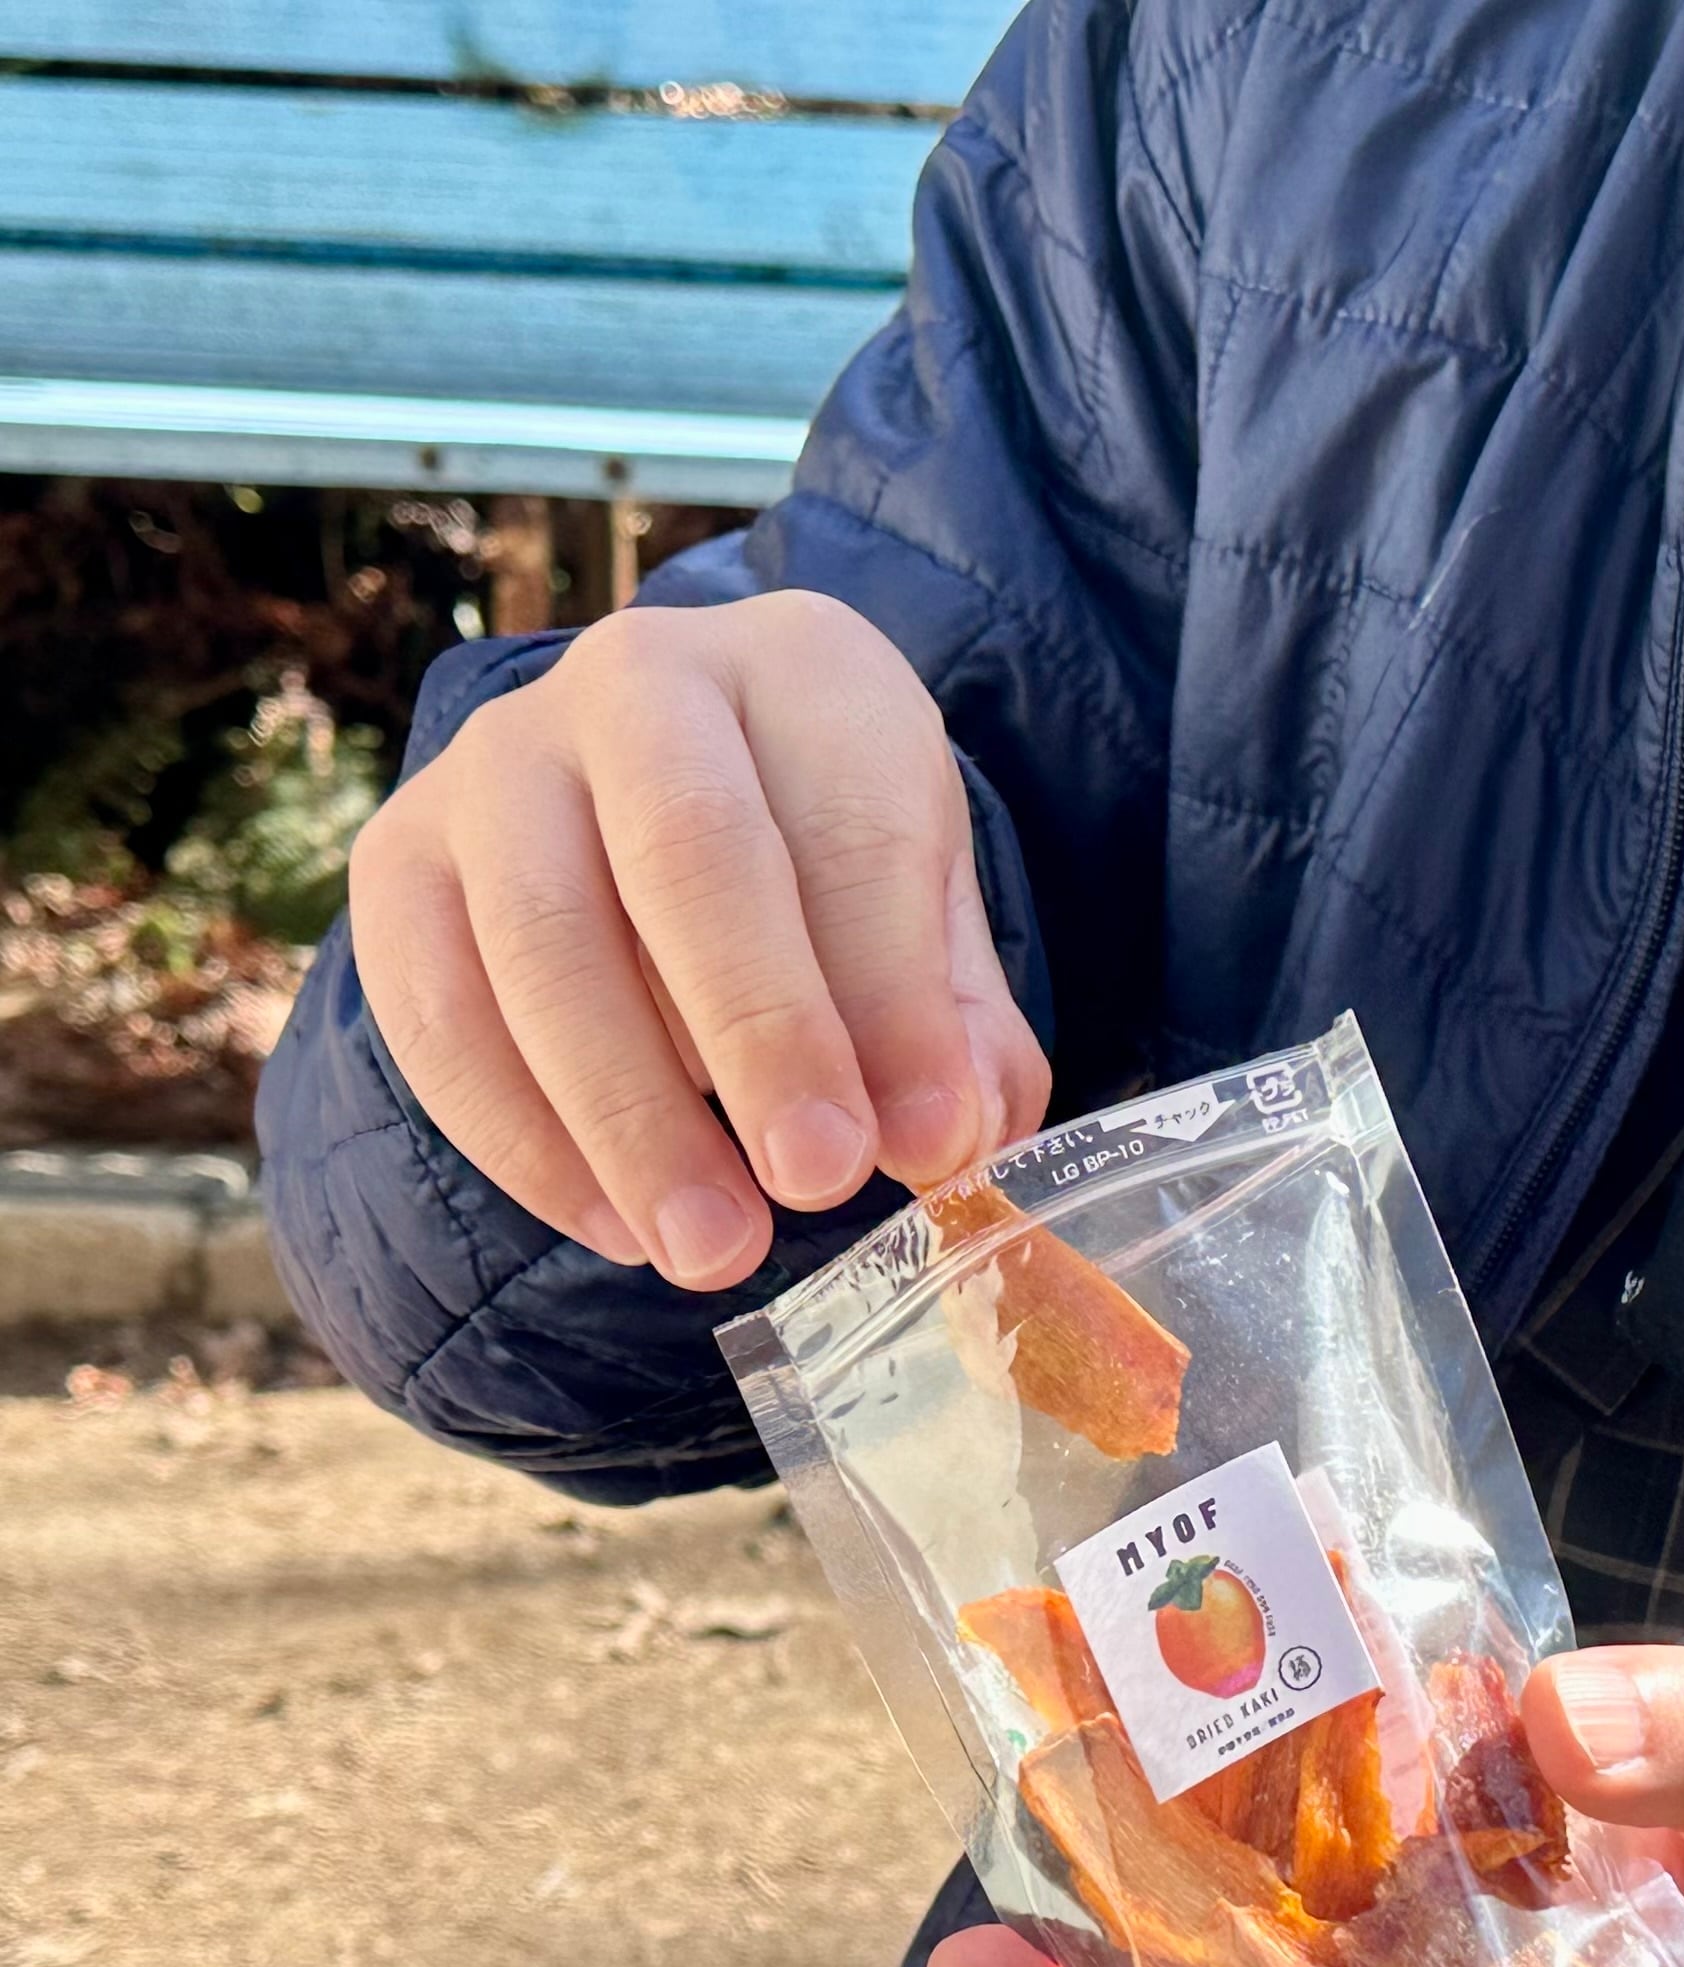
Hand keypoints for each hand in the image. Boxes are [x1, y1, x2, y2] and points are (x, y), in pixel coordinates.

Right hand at [346, 589, 1049, 1287]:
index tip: (931, 1143)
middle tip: (816, 1189)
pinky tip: (617, 1227)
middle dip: (760, 1036)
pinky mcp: (400, 858)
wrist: (676, 795)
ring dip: (630, 1117)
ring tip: (713, 1249)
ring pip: (541, 938)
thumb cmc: (833, 874)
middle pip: (687, 852)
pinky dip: (522, 1138)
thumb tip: (953, 1138)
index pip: (851, 829)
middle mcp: (637, 681)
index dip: (894, 1000)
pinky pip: (435, 1009)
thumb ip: (955, 1027)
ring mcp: (495, 762)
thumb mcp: (926, 921)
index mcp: (805, 673)